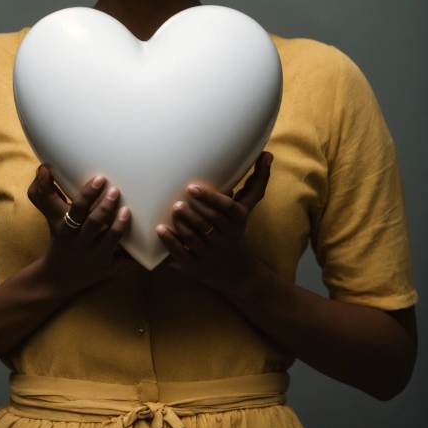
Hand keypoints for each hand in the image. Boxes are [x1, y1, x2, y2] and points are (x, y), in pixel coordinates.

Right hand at [28, 165, 134, 298]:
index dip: (88, 194)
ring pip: (108, 240)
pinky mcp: (106, 268)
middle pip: (93, 223)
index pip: (77, 208)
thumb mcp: (51, 218)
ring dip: (118, 225)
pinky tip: (146, 243)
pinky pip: (122, 261)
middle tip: (116, 189)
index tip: (99, 178)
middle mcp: (80, 242)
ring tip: (127, 210)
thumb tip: (45, 167)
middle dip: (105, 206)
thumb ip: (47, 193)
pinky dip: (134, 254)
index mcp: (66, 228)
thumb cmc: (59, 240)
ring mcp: (94, 256)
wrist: (56, 278)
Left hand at [156, 152, 272, 297]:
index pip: (226, 209)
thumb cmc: (238, 231)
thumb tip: (267, 154)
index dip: (210, 198)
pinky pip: (181, 254)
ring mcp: (210, 254)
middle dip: (193, 213)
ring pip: (194, 239)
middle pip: (209, 223)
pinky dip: (170, 242)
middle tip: (178, 202)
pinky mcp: (196, 266)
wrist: (239, 273)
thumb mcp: (247, 209)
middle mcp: (225, 238)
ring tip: (172, 211)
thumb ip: (257, 182)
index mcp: (237, 222)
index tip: (192, 188)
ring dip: (182, 225)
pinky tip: (160, 230)